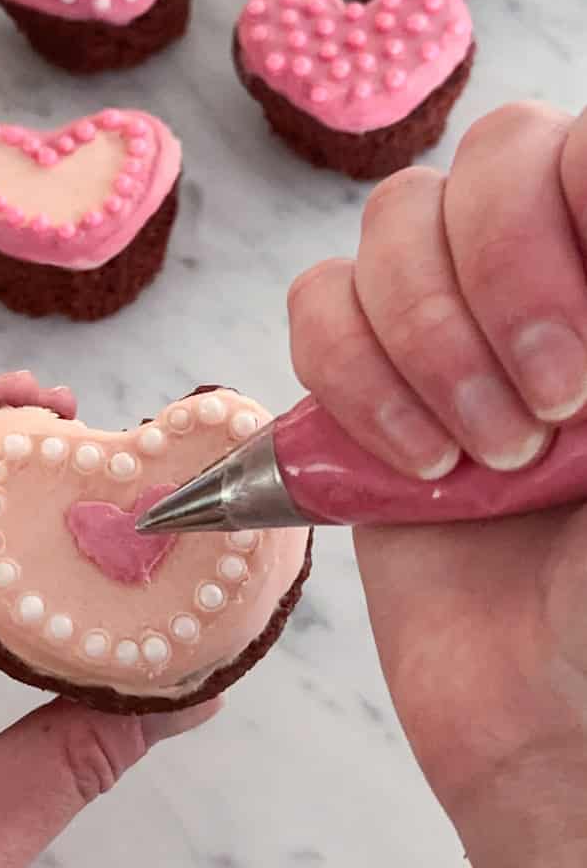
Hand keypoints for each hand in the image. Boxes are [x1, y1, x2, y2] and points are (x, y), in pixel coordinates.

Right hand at [287, 103, 586, 866]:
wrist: (545, 724)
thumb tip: (582, 200)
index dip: (573, 201)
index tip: (583, 347)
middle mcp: (543, 274)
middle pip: (493, 153)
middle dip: (504, 274)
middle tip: (550, 404)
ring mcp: (446, 320)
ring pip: (393, 220)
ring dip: (426, 340)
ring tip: (481, 456)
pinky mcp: (362, 376)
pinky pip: (317, 304)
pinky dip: (352, 376)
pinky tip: (409, 462)